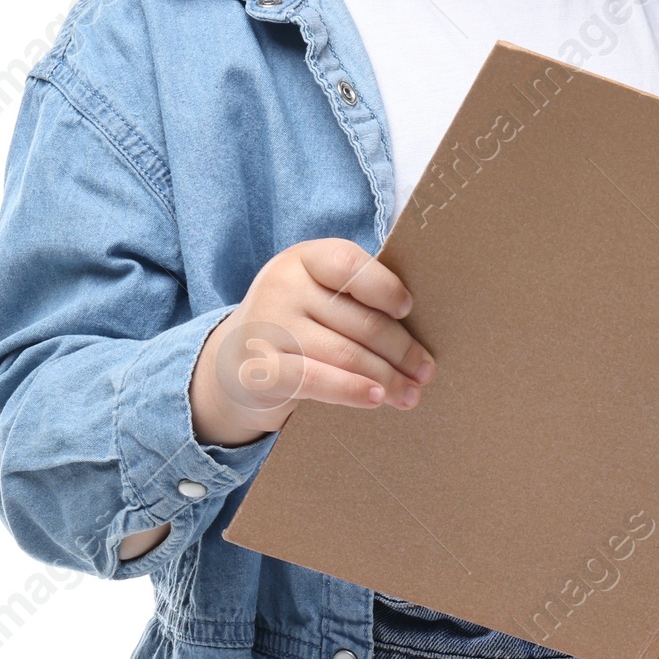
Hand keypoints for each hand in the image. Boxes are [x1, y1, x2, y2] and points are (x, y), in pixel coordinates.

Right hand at [189, 238, 435, 446]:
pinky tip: (377, 398)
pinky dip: (352, 391)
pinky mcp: (259, 370)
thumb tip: (419, 329)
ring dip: (388, 377)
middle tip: (426, 371)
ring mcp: (267, 328)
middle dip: (401, 349)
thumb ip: (356, 299)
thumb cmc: (296, 326)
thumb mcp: (317, 297)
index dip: (383, 286)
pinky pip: (316, 381)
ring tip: (411, 394)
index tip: (408, 310)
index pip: (348, 263)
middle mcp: (281, 287)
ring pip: (346, 354)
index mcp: (302, 259)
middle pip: (358, 319)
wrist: (233, 365)